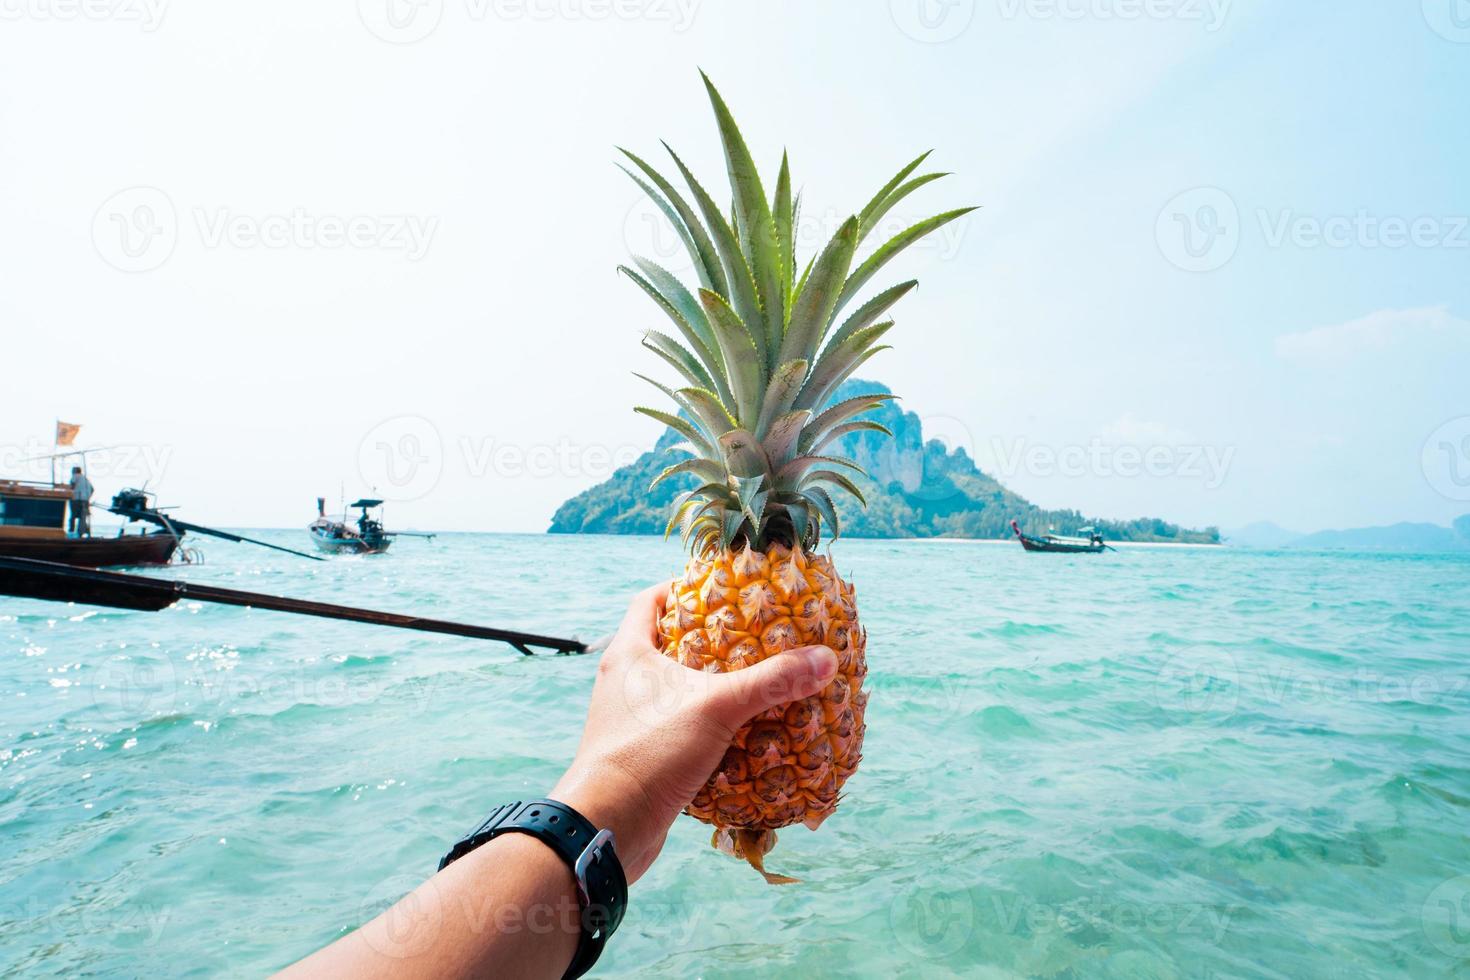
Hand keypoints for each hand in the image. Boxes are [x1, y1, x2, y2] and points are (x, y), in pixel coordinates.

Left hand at [551, 582, 836, 882]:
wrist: (608, 828)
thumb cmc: (649, 754)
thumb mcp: (717, 708)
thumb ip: (770, 682)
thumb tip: (825, 659)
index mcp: (629, 654)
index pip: (649, 601)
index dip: (681, 587)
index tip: (718, 585)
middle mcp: (623, 683)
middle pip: (665, 644)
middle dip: (707, 640)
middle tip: (749, 636)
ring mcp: (629, 722)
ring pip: (673, 691)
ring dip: (708, 687)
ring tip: (751, 683)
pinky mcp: (641, 758)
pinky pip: (678, 730)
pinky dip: (706, 728)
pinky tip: (740, 736)